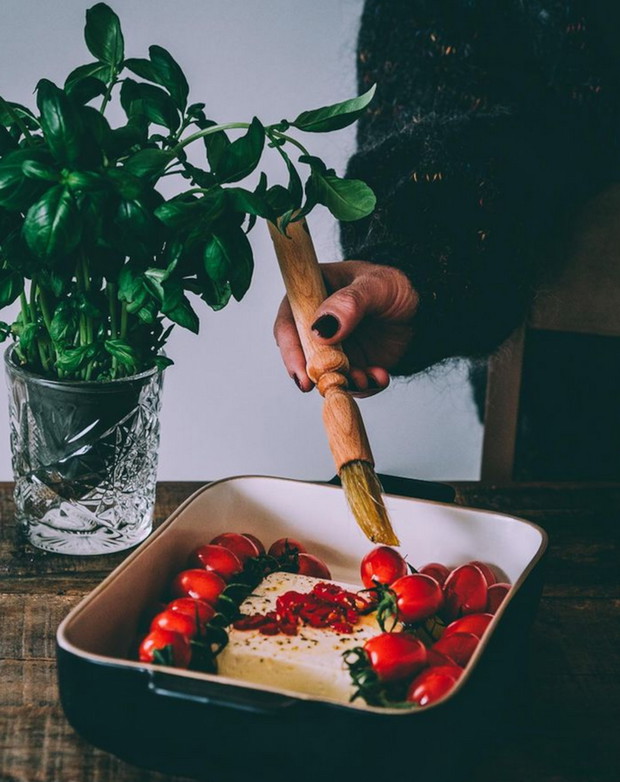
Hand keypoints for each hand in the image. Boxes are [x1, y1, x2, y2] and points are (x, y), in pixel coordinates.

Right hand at [274, 261, 417, 395]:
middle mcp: (316, 324)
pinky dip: (365, 386)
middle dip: (316, 375)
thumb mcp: (376, 285)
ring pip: (326, 375)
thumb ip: (348, 303)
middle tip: (330, 386)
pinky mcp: (350, 366)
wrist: (420, 310)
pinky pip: (351, 383)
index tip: (302, 371)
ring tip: (367, 378)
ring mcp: (332, 348)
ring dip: (344, 383)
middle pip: (302, 356)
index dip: (290, 348)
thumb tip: (320, 330)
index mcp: (312, 294)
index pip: (289, 322)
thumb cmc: (393, 287)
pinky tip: (380, 376)